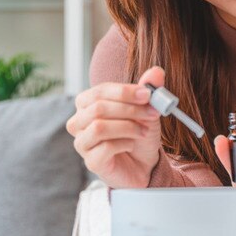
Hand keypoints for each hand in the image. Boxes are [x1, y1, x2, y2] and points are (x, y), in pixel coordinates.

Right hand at [66, 66, 164, 187]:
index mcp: (87, 104)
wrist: (145, 164)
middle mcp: (78, 122)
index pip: (99, 91)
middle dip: (130, 110)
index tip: (148, 94)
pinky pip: (104, 148)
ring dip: (128, 127)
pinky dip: (124, 144)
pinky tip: (131, 145)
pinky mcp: (91, 162)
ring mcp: (82, 143)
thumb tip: (157, 72)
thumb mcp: (146, 109)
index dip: (124, 92)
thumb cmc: (139, 133)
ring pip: (99, 127)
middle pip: (98, 108)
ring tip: (144, 131)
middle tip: (153, 113)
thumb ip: (149, 89)